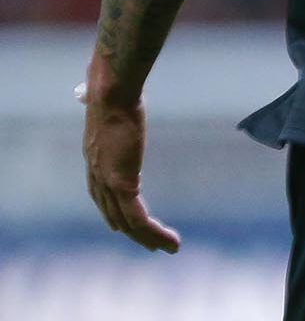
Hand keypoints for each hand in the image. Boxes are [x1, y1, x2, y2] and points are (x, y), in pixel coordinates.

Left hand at [80, 83, 180, 252]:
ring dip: (150, 239)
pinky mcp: (122, 184)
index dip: (118, 215)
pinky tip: (167, 239)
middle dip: (135, 234)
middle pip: (116, 216)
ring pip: (129, 223)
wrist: (111, 95)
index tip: (131, 226)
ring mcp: (108, 184)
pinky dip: (154, 232)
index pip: (105, 200)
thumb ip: (118, 120)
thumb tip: (125, 104)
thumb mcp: (115, 113)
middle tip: (154, 245)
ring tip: (170, 247)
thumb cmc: (115, 95)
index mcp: (96, 163)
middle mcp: (98, 179)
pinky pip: (138, 217)